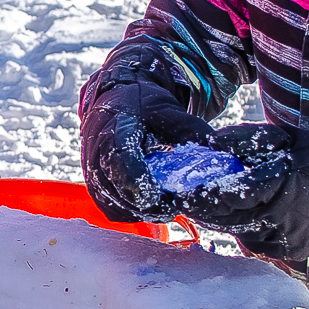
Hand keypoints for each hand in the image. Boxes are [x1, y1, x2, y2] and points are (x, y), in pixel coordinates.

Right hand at [79, 70, 215, 221]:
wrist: (116, 98)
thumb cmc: (141, 103)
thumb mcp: (167, 108)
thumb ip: (189, 128)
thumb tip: (218, 148)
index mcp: (114, 127)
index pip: (118, 157)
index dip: (134, 179)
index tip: (154, 196)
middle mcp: (96, 149)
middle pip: (112, 187)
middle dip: (142, 203)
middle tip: (172, 207)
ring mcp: (91, 167)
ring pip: (110, 201)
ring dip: (137, 210)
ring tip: (165, 209)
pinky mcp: (95, 181)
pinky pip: (108, 205)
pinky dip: (129, 211)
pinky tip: (149, 208)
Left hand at [182, 122, 308, 260]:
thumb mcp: (283, 139)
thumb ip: (245, 142)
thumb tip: (209, 145)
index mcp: (276, 187)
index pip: (225, 195)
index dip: (200, 193)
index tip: (180, 188)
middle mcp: (277, 219)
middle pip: (225, 216)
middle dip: (204, 206)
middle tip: (185, 195)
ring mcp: (282, 239)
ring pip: (237, 230)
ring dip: (222, 217)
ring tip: (210, 202)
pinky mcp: (287, 251)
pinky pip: (254, 240)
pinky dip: (243, 227)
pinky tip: (242, 213)